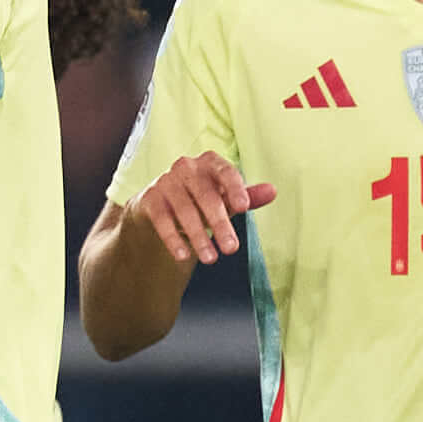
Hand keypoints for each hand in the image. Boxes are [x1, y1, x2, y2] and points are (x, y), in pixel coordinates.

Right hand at [125, 147, 274, 264]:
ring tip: (210, 259)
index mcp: (210, 163)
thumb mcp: (225, 197)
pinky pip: (162, 219)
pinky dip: (173, 239)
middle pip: (206, 196)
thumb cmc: (201, 198)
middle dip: (220, 224)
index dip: (236, 189)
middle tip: (232, 249)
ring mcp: (166, 181)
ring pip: (184, 210)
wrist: (160, 204)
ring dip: (198, 237)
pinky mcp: (149, 198)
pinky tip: (183, 256)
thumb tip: (273, 191)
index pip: (226, 172)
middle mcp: (187, 167)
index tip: (244, 208)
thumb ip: (247, 196)